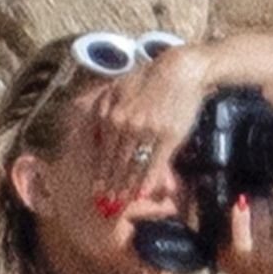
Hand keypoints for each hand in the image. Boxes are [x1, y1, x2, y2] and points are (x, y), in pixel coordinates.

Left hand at [90, 45, 207, 202]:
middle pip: (116, 162)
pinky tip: (143, 192)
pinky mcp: (168, 137)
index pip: (104, 152)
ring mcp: (148, 132)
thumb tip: (91, 127)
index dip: (100, 173)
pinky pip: (155, 163)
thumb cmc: (149, 78)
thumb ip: (104, 107)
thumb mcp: (119, 87)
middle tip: (107, 202)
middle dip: (111, 185)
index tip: (96, 190)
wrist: (181, 71)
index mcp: (113, 114)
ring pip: (134, 165)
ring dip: (128, 186)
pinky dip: (148, 180)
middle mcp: (127, 125)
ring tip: (123, 201)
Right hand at [220, 193, 272, 273]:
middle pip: (262, 213)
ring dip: (271, 202)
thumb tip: (224, 203)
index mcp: (240, 256)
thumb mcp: (223, 258)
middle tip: (253, 199)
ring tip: (266, 203)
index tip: (240, 201)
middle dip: (257, 201)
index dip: (240, 216)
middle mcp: (262, 253)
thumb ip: (219, 233)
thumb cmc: (243, 273)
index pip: (240, 233)